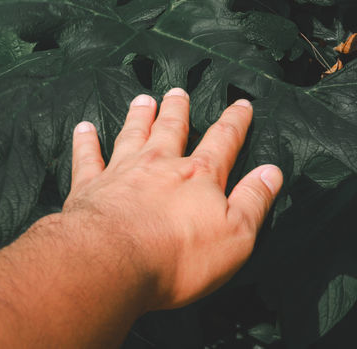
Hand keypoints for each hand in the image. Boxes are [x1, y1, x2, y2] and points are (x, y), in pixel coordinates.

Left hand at [61, 88, 282, 310]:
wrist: (112, 263)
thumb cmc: (180, 256)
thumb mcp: (236, 235)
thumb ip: (253, 201)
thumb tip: (272, 171)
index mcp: (199, 176)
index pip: (223, 142)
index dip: (235, 123)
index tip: (242, 104)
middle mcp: (160, 164)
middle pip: (172, 130)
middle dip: (178, 110)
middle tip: (178, 91)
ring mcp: (122, 172)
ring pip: (132, 135)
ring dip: (139, 117)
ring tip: (142, 99)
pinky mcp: (89, 188)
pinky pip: (88, 158)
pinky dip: (86, 142)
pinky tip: (84, 128)